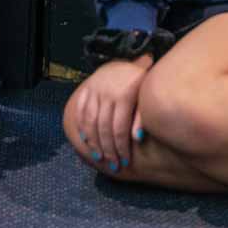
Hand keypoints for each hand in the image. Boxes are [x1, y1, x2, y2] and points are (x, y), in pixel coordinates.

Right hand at [73, 56, 150, 172]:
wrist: (125, 61)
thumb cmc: (139, 83)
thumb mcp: (145, 95)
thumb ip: (142, 116)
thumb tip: (137, 138)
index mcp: (124, 94)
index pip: (119, 128)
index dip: (121, 147)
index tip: (125, 162)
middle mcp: (107, 92)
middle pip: (104, 128)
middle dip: (109, 150)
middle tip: (113, 165)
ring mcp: (94, 89)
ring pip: (90, 122)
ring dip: (94, 143)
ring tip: (100, 158)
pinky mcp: (86, 89)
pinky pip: (81, 111)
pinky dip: (82, 127)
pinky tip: (86, 141)